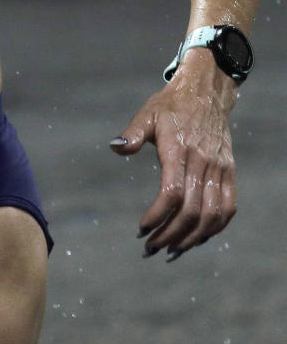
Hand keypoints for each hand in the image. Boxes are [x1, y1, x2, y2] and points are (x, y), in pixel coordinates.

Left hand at [110, 64, 237, 261]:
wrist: (205, 93)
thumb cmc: (170, 106)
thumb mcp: (146, 114)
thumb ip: (132, 134)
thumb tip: (115, 147)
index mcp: (179, 150)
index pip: (172, 193)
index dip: (157, 215)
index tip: (141, 228)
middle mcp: (202, 162)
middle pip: (192, 211)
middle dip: (170, 234)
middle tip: (150, 247)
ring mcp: (219, 169)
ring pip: (213, 216)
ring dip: (192, 238)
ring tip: (170, 250)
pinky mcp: (229, 173)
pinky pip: (228, 208)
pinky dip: (214, 228)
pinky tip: (195, 238)